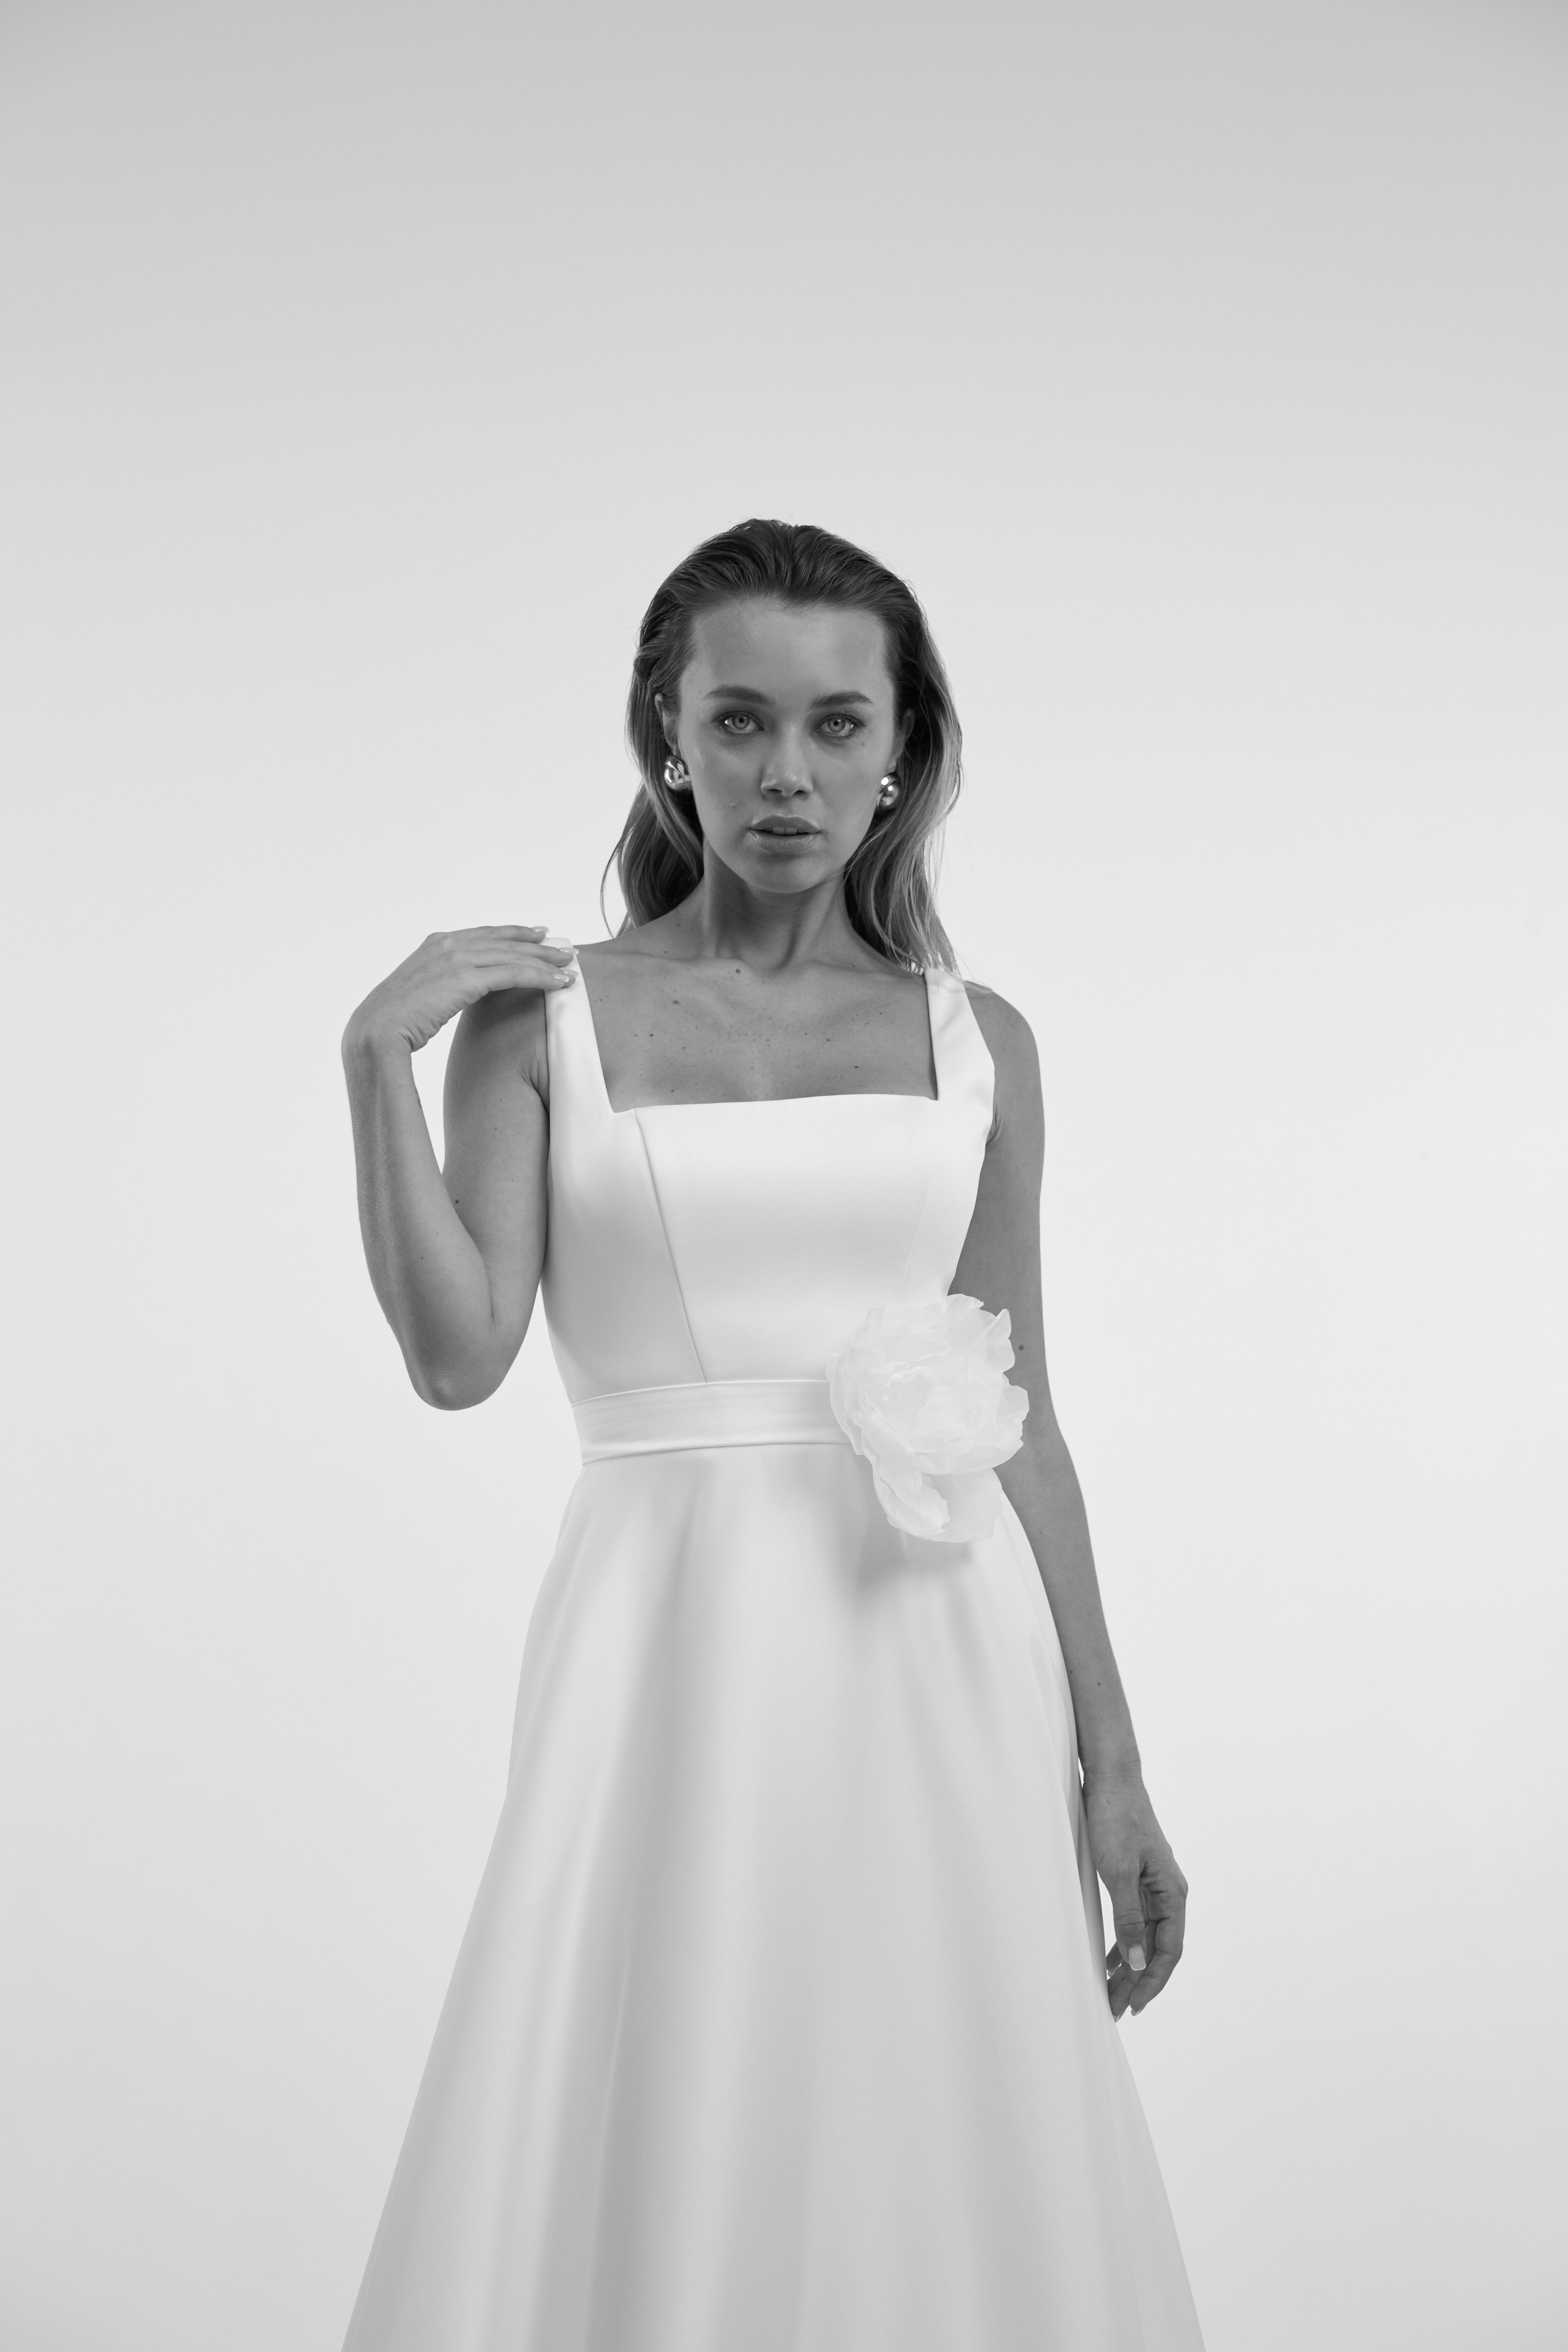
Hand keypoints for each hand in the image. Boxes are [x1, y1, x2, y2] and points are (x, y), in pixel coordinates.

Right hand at [342, 926, 577, 1057]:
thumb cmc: (394, 1025)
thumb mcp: (419, 997)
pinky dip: (541, 977)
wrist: (375, 1035)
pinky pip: (513, 973)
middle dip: (536, 944)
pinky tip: (560, 984)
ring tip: (570, 966)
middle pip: (503, 941)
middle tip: (563, 948)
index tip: (536, 934)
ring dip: (545, 960)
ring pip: (512, 955)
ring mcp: (455, 958)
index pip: (483, 935)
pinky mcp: (465, 978)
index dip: (512, 933)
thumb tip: (450, 995)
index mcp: (434, 945)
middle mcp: (446, 944)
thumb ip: (439, 986)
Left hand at [1084, 1769, 1187, 2019]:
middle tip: (1115, 2010)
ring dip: (1129, 1966)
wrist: (1111, 1778)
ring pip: (1146, 1937)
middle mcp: (1168, 1891)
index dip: (1151, 1982)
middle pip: (1157, 1948)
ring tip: (1110, 1993)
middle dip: (1137, 1982)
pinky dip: (1124, 1942)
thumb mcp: (1118, 1872)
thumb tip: (1136, 1962)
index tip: (1134, 2007)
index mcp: (1172, 1892)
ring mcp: (1153, 1884)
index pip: (1169, 1951)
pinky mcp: (1137, 1877)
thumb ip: (1129, 1918)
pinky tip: (1109, 1958)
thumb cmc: (1116, 1819)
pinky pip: (1136, 1920)